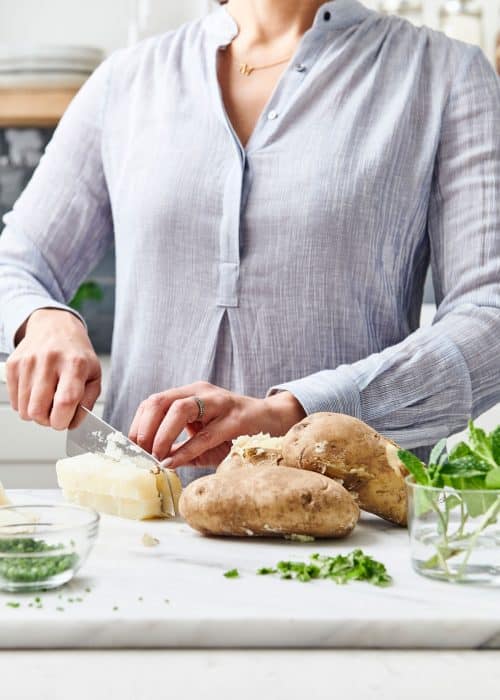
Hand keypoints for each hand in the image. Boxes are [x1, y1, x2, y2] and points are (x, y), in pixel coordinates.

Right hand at [6, 308, 100, 429]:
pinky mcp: (13, 364)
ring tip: (47, 399)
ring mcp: (28, 361)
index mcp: (75, 364)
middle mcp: (50, 360)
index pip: (65, 401)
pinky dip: (25, 403)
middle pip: (38, 410)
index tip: (65, 421)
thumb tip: (72, 424)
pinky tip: (36, 391)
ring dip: (36, 413)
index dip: (63, 420)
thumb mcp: (94, 375)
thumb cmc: (76, 354)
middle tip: (55, 412)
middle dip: (47, 420)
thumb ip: (87, 403)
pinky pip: (14, 400)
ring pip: (24, 409)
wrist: (55, 327)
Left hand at [128, 381, 305, 467]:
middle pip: (161, 401)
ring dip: (162, 435)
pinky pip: (205, 434)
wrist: (273, 421)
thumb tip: (154, 465)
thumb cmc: (234, 432)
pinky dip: (185, 450)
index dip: (138, 424)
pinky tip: (174, 462)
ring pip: (180, 409)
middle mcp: (201, 392)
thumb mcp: (202, 438)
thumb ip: (180, 449)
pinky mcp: (236, 418)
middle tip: (140, 453)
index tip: (130, 447)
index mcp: (190, 393)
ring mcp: (219, 402)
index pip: (153, 402)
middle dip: (145, 428)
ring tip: (156, 456)